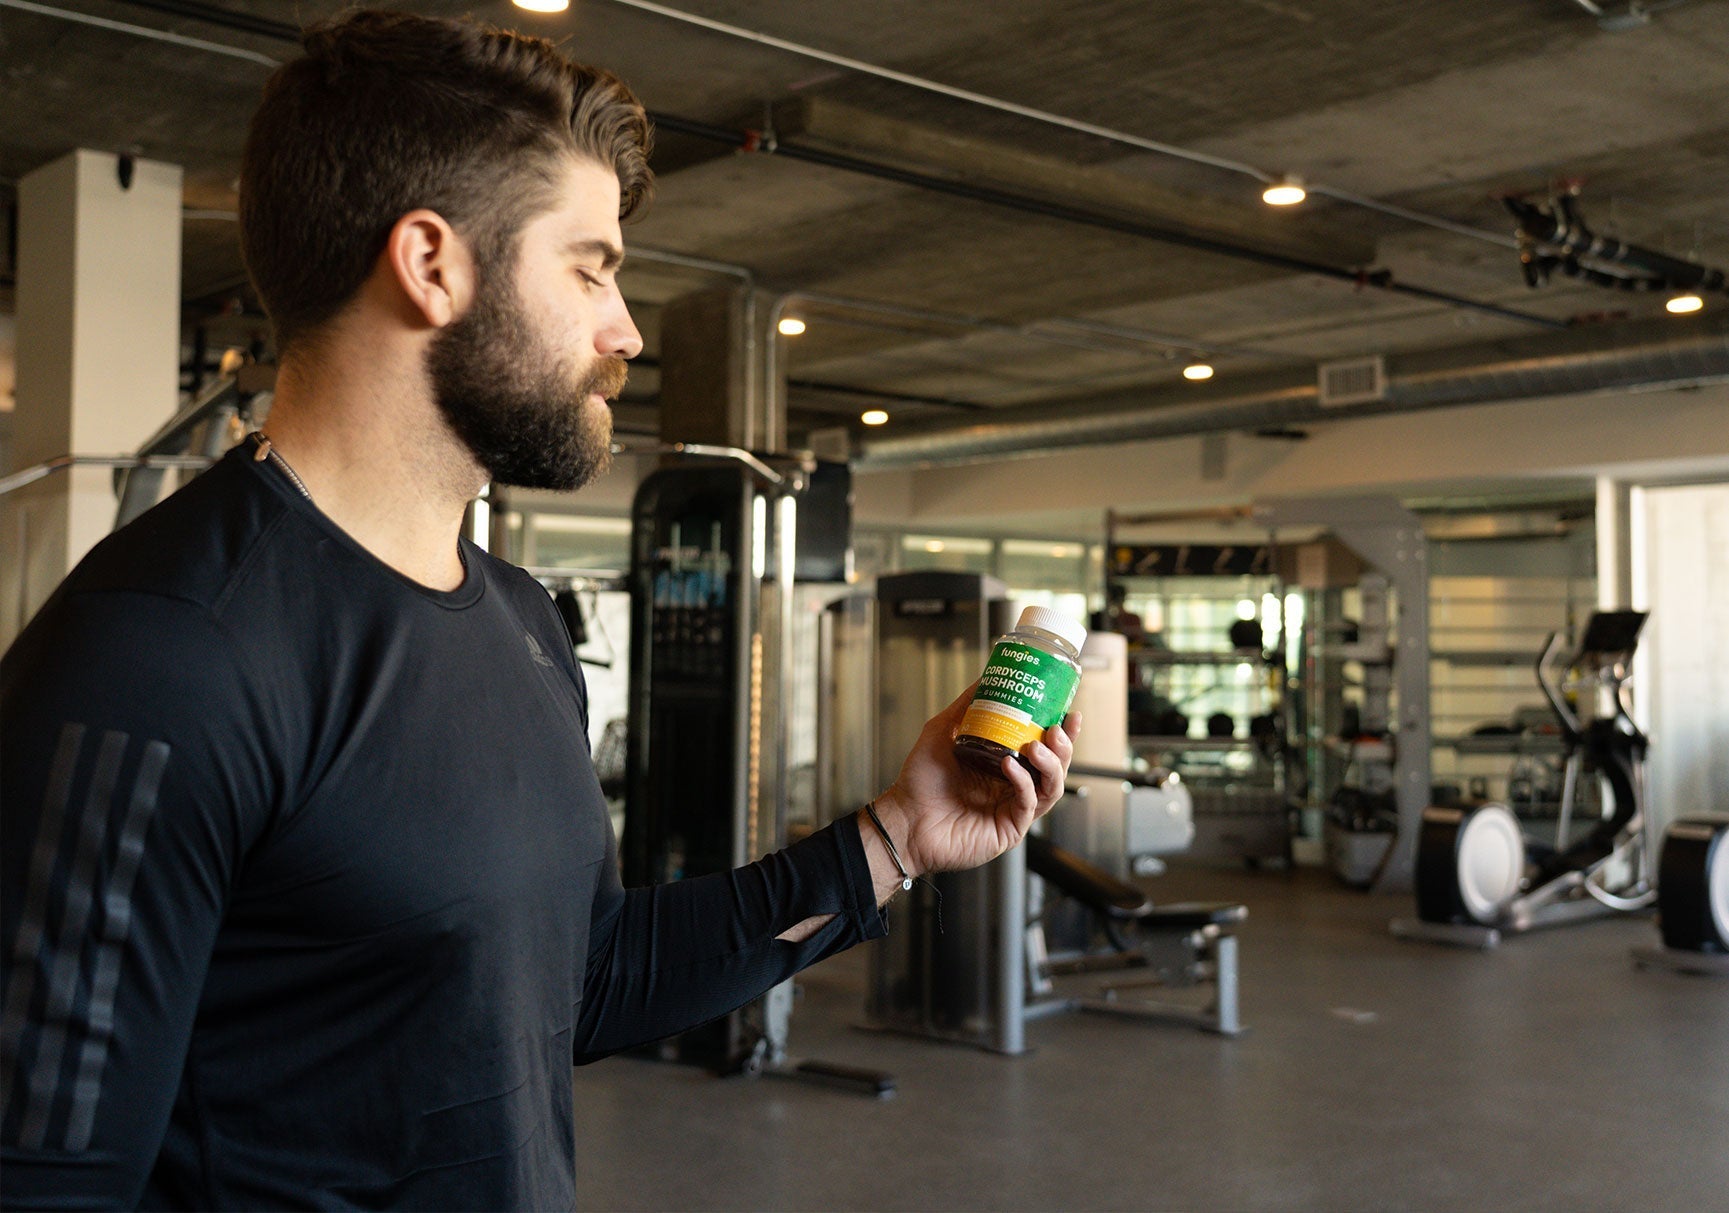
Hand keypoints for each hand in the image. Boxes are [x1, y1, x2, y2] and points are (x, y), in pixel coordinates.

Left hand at [870, 682, 1078, 879]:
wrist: (904, 820)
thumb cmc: (919, 783)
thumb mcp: (941, 732)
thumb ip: (966, 707)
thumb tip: (984, 678)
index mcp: (1005, 764)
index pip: (1044, 746)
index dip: (1061, 732)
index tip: (1068, 712)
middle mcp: (1013, 786)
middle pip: (1056, 766)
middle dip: (1064, 746)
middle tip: (1057, 729)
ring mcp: (1013, 808)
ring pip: (1051, 787)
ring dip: (1050, 764)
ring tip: (1038, 746)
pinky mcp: (1009, 828)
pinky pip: (1028, 803)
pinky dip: (1023, 782)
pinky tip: (1011, 766)